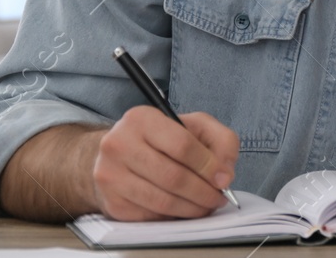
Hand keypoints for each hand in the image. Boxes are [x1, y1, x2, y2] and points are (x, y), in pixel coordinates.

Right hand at [86, 107, 238, 220]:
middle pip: (173, 176)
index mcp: (141, 119)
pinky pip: (151, 216)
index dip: (208, 165)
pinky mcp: (112, 203)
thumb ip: (220, 140)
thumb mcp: (194, 126)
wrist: (119, 154)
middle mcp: (119, 144)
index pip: (182, 145)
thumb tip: (225, 175)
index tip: (223, 178)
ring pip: (162, 201)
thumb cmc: (161, 139)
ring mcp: (111, 175)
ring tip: (206, 206)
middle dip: (203, 192)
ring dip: (192, 208)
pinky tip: (183, 209)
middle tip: (219, 198)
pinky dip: (173, 216)